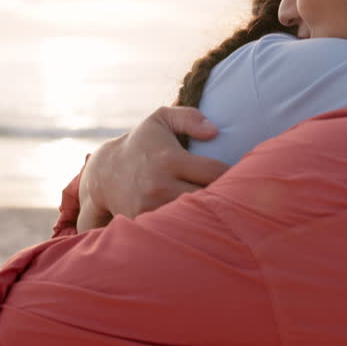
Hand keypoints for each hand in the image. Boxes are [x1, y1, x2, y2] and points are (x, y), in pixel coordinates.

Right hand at [76, 106, 230, 231]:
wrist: (106, 172)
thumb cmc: (143, 143)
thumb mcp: (161, 119)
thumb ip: (189, 117)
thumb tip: (214, 131)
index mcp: (169, 159)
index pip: (215, 171)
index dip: (233, 173)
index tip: (241, 173)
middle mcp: (160, 185)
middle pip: (208, 198)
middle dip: (224, 196)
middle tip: (236, 194)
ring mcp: (151, 207)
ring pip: (194, 217)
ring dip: (209, 213)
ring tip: (220, 207)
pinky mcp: (144, 222)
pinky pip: (176, 228)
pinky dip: (189, 225)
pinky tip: (198, 220)